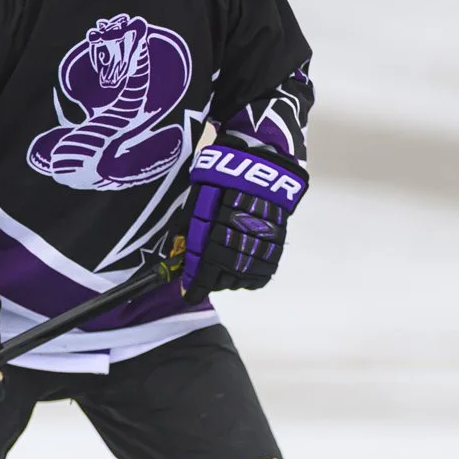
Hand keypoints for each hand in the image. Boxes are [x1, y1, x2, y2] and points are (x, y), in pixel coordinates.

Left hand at [180, 136, 307, 304]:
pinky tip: (242, 267)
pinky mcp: (278, 244)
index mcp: (218, 236)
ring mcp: (262, 246)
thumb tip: (180, 258)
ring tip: (222, 268)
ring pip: (243, 278)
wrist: (262, 164)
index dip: (194, 287)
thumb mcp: (198, 203)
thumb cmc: (223, 180)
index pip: (204, 274)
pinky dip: (250, 274)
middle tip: (203, 275)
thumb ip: (189, 233)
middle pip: (223, 280)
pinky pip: (263, 271)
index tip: (188, 294)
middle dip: (210, 281)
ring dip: (230, 279)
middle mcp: (241, 246)